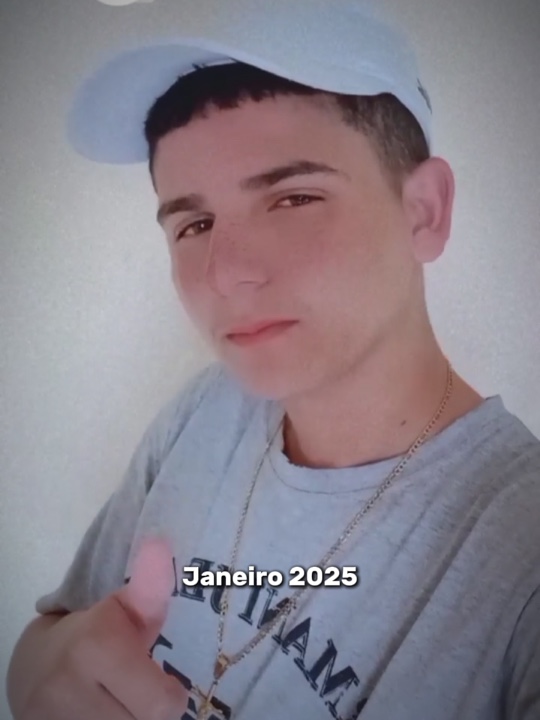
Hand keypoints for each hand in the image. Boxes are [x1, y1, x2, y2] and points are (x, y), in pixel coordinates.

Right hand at [22, 538, 187, 719]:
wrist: (31, 673)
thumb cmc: (88, 635)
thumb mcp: (120, 608)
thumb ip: (149, 589)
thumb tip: (162, 545)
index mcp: (97, 647)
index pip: (163, 703)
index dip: (170, 695)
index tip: (163, 680)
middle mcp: (74, 691)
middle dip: (150, 711)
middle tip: (142, 693)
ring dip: (133, 718)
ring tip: (122, 701)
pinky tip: (109, 712)